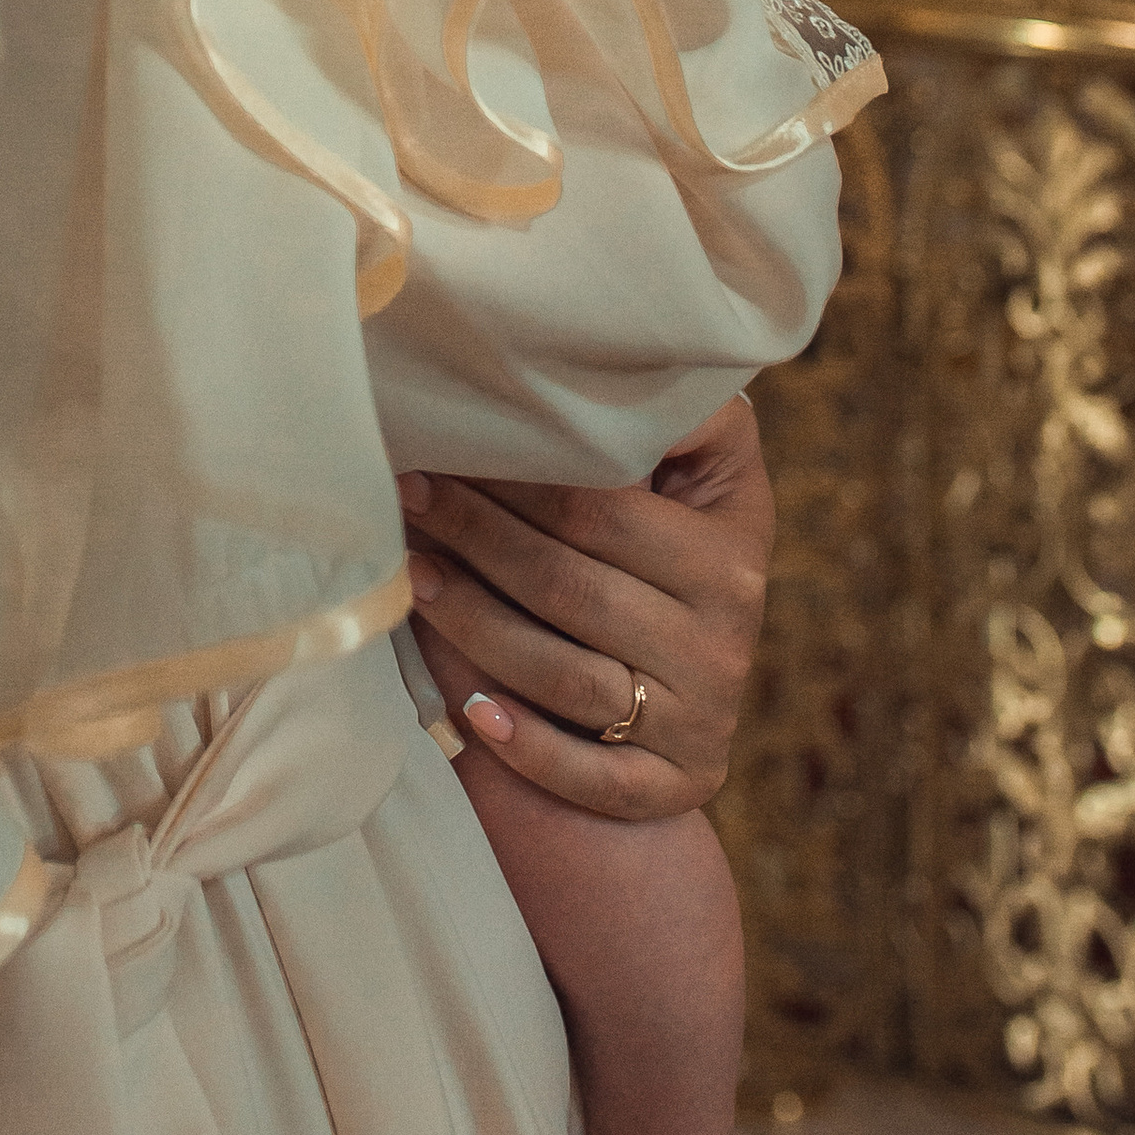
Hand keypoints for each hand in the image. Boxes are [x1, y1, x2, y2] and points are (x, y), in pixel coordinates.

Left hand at [398, 397, 772, 817]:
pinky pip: (595, 776)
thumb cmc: (680, 552)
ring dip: (476, 627)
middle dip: (477, 537)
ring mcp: (700, 717)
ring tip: (411, 576)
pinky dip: (530, 747)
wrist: (705, 693)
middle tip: (405, 495)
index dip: (516, 479)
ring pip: (567, 677)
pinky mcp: (677, 784)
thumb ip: (675, 422)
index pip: (604, 511)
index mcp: (730, 550)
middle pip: (571, 588)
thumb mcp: (708, 480)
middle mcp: (723, 637)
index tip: (443, 446)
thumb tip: (601, 350)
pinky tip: (471, 711)